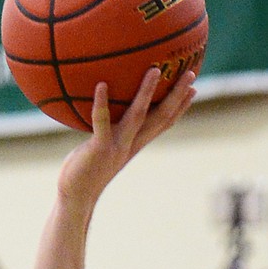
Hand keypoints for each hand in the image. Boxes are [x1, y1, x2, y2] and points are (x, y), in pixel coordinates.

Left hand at [57, 68, 195, 213]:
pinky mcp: (99, 148)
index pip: (164, 123)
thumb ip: (107, 132)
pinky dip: (101, 103)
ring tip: (154, 70)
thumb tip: (104, 115)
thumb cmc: (85, 171)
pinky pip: (101, 121)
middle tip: (191, 73)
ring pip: (138, 115)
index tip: (193, 88)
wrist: (75, 197)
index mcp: (135, 144)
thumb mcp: (101, 149)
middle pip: (160, 117)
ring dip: (147, 92)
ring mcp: (117, 146)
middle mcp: (131, 144)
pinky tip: (101, 84)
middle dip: (177, 95)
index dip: (180, 107)